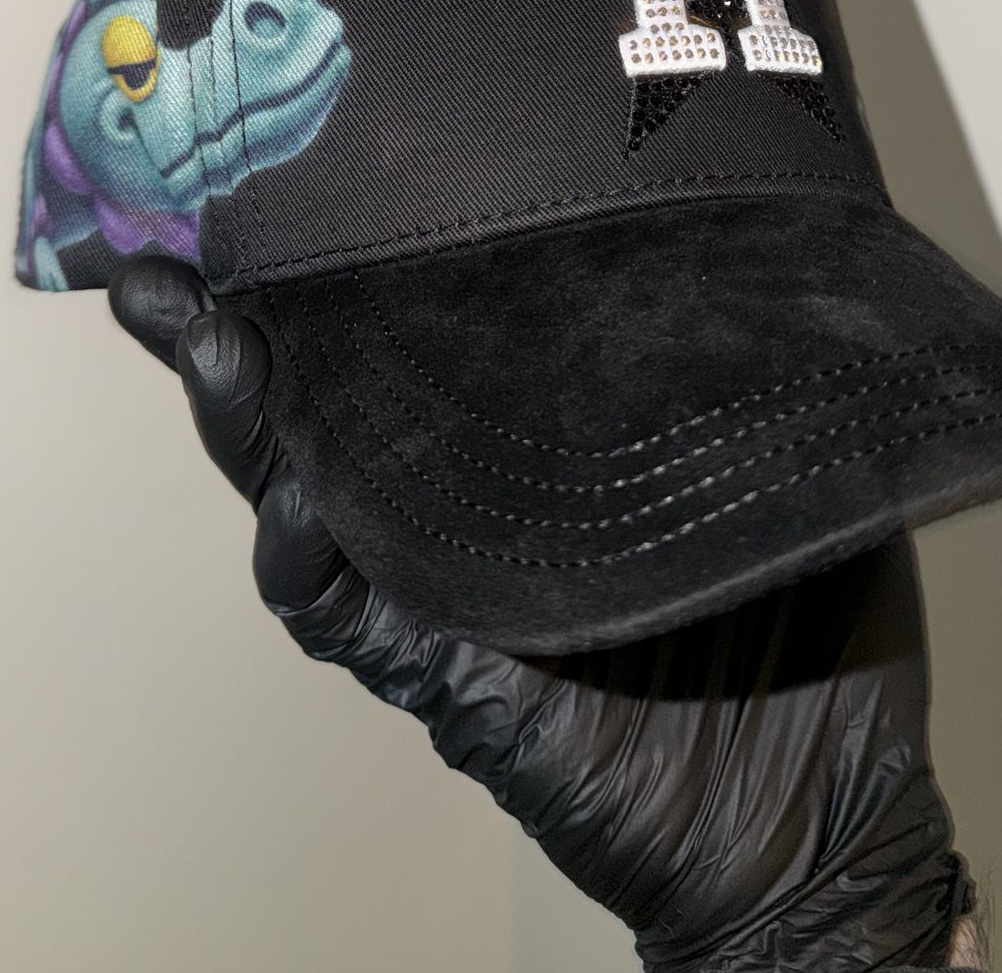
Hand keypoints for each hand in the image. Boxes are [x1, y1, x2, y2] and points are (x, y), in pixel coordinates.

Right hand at [111, 255, 981, 971]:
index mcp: (540, 448)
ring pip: (312, 498)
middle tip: (177, 262)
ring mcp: (448, 595)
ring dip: (250, 428)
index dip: (357, 278)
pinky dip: (311, 566)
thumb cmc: (816, 624)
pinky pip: (356, 622)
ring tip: (215, 345)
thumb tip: (748, 232)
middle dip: (242, 334)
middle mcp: (468, 511)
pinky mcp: (453, 681)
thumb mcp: (788, 459)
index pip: (427, 348)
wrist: (825, 811)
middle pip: (331, 409)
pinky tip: (289, 512)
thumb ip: (749, 365)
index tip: (304, 190)